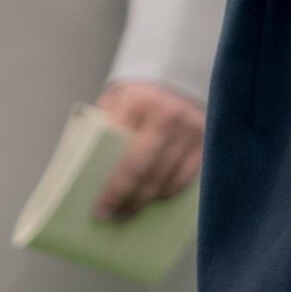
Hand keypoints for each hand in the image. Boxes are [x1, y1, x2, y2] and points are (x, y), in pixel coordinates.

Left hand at [91, 80, 205, 221]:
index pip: (124, 158)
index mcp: (138, 103)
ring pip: (167, 179)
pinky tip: (153, 199)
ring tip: (128, 213)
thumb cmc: (135, 97)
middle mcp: (169, 115)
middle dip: (127, 200)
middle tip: (112, 218)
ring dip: (146, 201)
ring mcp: (191, 128)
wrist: (176, 73)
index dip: (112, 189)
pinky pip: (186, 177)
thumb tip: (85, 176)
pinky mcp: (206, 139)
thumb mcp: (113, 104)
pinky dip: (168, 192)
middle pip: (146, 173)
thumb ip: (102, 130)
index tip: (99, 210)